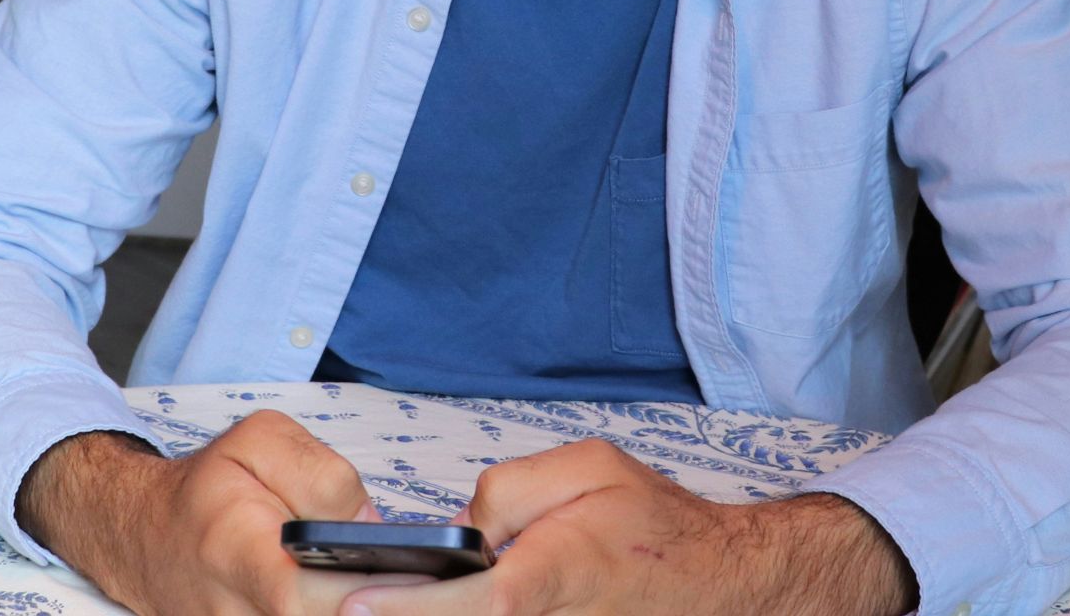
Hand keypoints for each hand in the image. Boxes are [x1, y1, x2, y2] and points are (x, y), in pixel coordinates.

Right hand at [15, 411, 430, 614]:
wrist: (144, 534)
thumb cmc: (209, 485)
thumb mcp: (261, 442)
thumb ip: (323, 477)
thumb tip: (371, 530)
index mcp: (234, 547)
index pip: (300, 595)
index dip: (362, 592)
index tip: (417, 573)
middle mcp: (233, 610)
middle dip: (383, 600)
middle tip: (432, 576)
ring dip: (368, 603)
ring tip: (406, 580)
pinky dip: (344, 605)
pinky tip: (372, 592)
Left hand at [342, 438, 915, 614]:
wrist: (722, 584)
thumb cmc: (658, 525)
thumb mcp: (587, 468)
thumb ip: (508, 489)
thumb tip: (460, 528)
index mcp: (540, 582)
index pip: (451, 603)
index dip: (395, 606)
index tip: (347, 602)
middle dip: (408, 608)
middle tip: (353, 596)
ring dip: (442, 609)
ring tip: (399, 594)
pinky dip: (470, 612)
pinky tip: (449, 599)